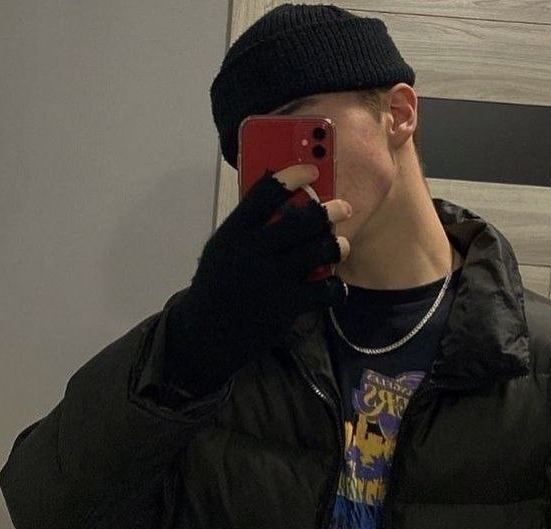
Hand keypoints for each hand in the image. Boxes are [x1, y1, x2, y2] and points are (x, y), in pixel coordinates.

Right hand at [164, 164, 350, 396]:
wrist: (207, 334)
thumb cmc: (217, 286)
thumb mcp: (222, 250)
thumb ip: (247, 227)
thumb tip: (282, 200)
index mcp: (234, 233)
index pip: (266, 192)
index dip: (293, 176)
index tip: (311, 171)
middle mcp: (254, 251)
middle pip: (304, 220)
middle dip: (330, 212)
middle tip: (343, 208)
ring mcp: (273, 278)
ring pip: (320, 251)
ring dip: (336, 246)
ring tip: (340, 246)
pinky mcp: (288, 304)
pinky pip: (325, 290)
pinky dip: (335, 288)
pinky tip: (333, 288)